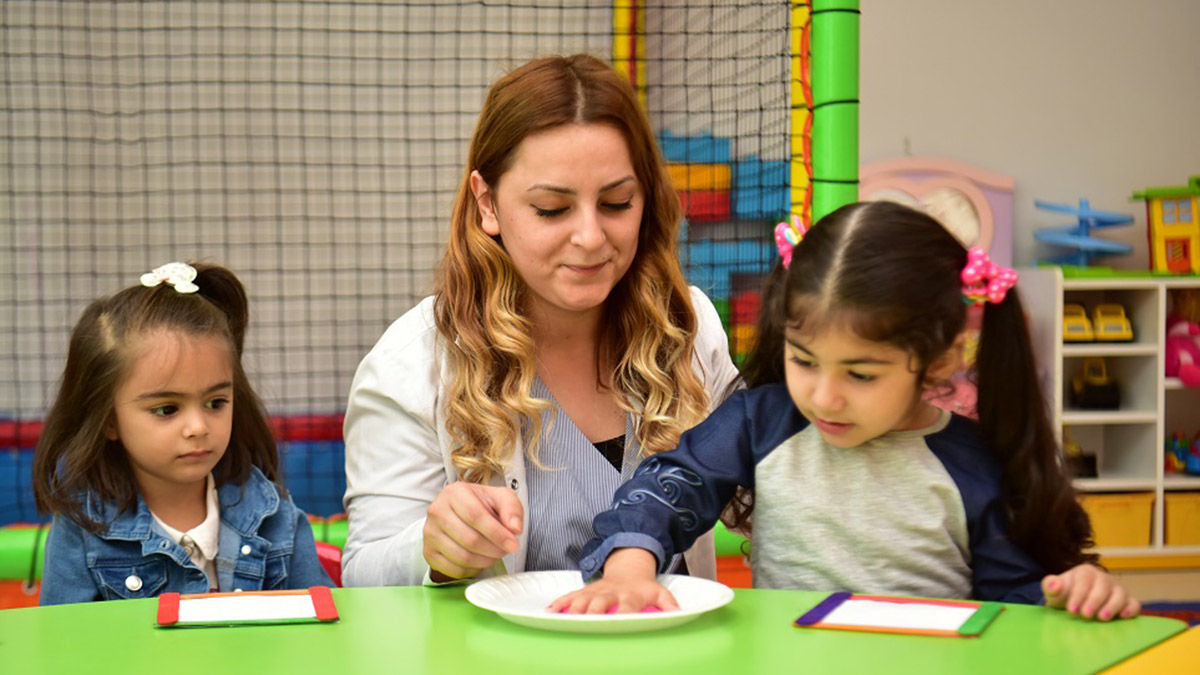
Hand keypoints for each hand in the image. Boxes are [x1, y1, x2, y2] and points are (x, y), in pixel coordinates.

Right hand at [422, 482, 522, 581]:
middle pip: (469, 539)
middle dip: (493, 549)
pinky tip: (480, 559)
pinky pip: (453, 569)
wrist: (459, 513)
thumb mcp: (501, 498)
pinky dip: (471, 569)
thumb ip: (512, 509)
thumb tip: (515, 528)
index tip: (513, 544)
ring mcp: (430, 533)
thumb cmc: (481, 505)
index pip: (475, 516)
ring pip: (462, 556)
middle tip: (505, 550)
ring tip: (495, 554)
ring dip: (485, 560)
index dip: (497, 533)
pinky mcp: (428, 551)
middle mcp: (437, 511)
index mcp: (454, 493)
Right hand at [547, 548, 678, 613]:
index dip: (625, 613)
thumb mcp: (660, 591)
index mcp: (630, 594)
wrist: (629, 566)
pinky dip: (559, 603)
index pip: (628, 605)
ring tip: (562, 619)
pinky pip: (570, 595)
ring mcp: (596, 591)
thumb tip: (680, 614)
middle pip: (600, 603)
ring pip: (582, 599)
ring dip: (572, 609)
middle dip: (592, 613)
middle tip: (585, 623)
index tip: (621, 621)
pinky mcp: (585, 590)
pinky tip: (549, 612)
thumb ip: (669, 603)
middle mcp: (611, 592)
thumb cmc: (643, 586)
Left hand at [1042, 563, 1140, 619]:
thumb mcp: (1054, 591)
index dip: (1078, 595)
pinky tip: (1123, 617)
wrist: (1074, 601)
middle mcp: (1103, 578)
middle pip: (1102, 587)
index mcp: (1085, 572)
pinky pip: (1134, 603)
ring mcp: (1117, 589)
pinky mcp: (1127, 600)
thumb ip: (1050, 586)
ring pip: (1119, 594)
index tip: (1071, 610)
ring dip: (1112, 606)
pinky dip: (1131, 609)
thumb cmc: (1065, 594)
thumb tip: (1054, 585)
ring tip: (1102, 618)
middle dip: (1094, 602)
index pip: (1084, 581)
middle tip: (1085, 615)